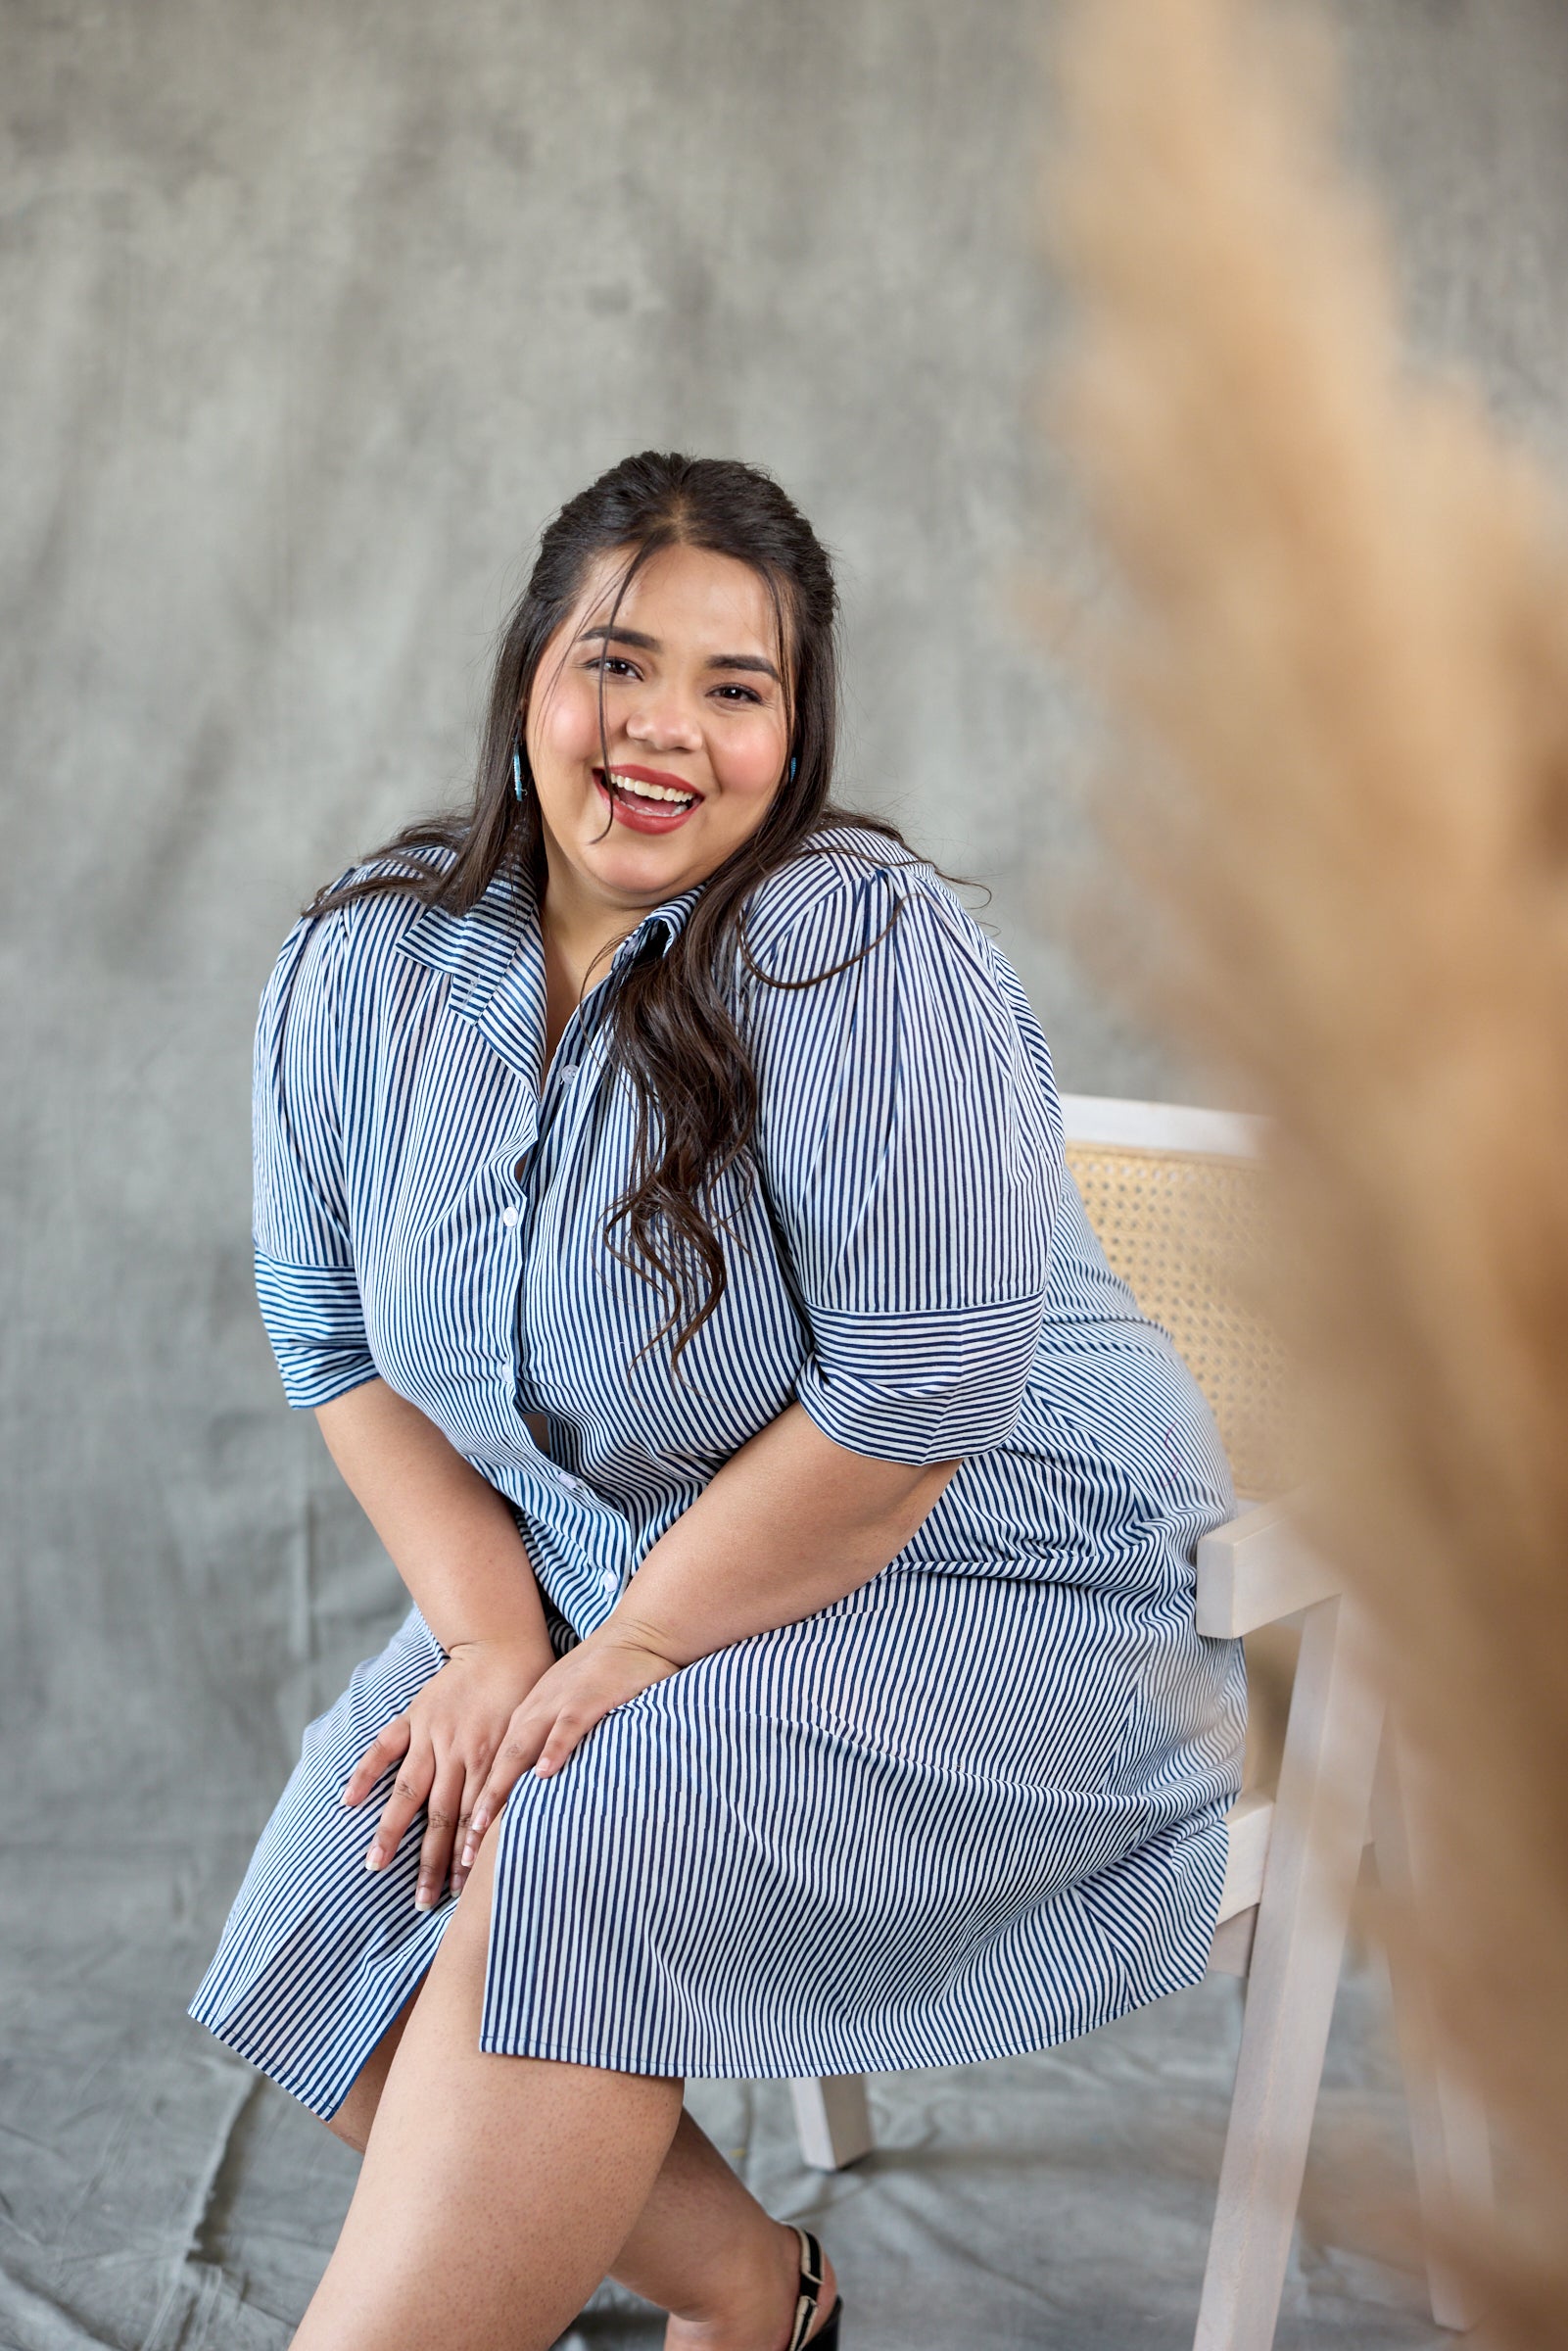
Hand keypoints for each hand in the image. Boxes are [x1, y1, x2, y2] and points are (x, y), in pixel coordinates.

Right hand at [343, 1632, 555, 1906]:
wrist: (502, 1643)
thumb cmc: (527, 1693)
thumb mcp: (532, 1736)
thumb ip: (521, 1776)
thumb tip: (528, 1819)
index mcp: (489, 1761)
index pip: (474, 1821)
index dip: (465, 1858)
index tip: (457, 1894)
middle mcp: (457, 1753)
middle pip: (440, 1818)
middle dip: (431, 1862)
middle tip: (422, 1901)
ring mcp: (431, 1735)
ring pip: (409, 1792)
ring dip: (392, 1832)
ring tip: (375, 1866)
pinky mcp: (414, 1717)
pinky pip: (385, 1747)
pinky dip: (366, 1772)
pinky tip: (349, 1801)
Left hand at [459, 1623, 681, 1869]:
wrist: (637, 1635)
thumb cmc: (602, 1676)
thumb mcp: (564, 1709)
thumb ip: (548, 1743)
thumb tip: (539, 1791)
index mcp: (525, 1719)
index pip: (490, 1770)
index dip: (471, 1809)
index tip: (456, 1851)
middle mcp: (533, 1714)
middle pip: (494, 1769)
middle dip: (474, 1813)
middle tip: (458, 1856)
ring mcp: (558, 1706)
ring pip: (519, 1752)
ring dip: (499, 1791)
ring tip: (480, 1827)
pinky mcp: (588, 1699)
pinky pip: (566, 1728)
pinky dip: (554, 1750)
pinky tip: (544, 1775)